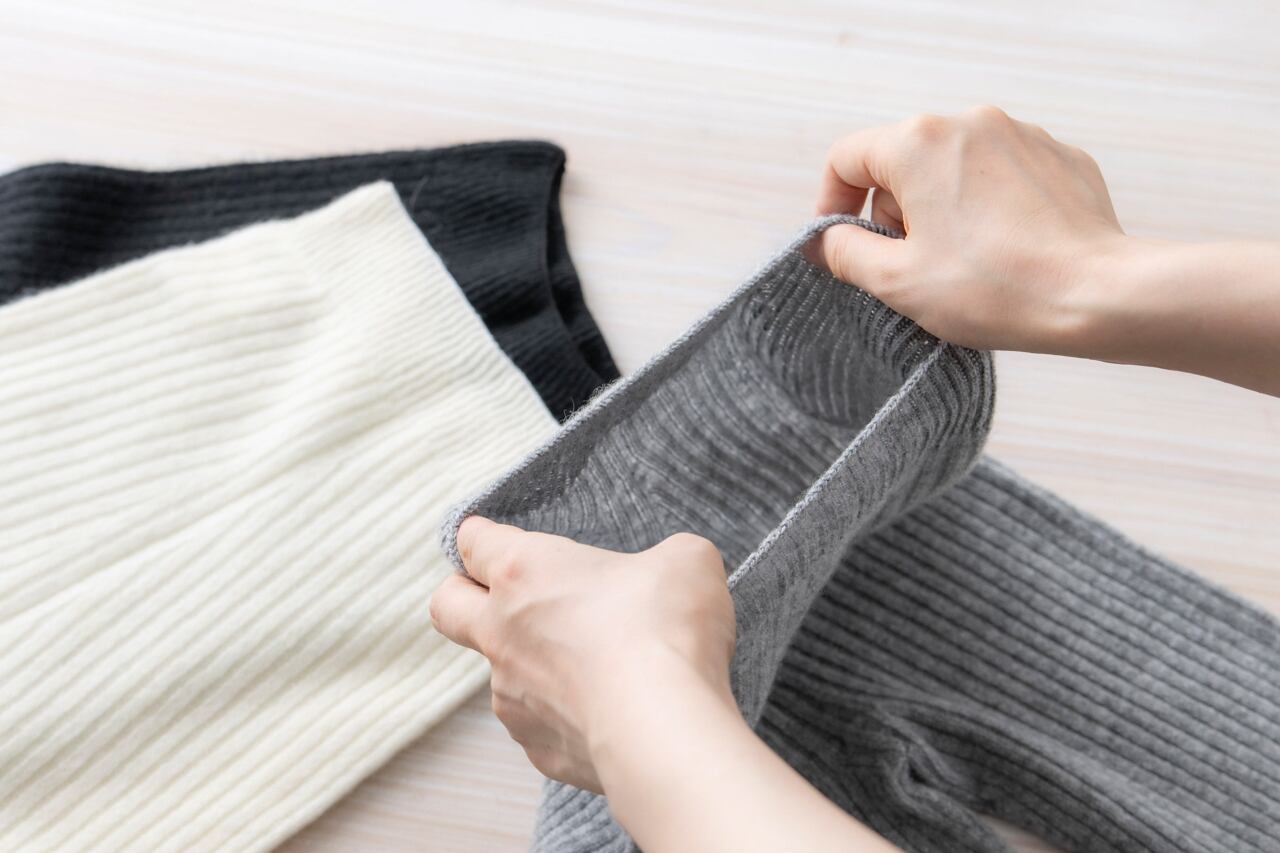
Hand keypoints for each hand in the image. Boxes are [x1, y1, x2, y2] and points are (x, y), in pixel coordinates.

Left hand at [431, 520, 900, 852]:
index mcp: (524, 572)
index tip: (496, 537)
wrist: (663, 731)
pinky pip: (537, 722)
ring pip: (498, 671)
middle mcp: (501, 631)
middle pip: (446, 605)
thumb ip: (666, 556)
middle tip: (499, 595)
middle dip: (461, 594)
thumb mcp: (686, 562)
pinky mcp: (535, 746)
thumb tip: (669, 571)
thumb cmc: (665, 632)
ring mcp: (511, 695)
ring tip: (591, 664)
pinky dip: (563, 713)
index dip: (482, 535)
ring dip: (530, 662)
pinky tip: (609, 709)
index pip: (473, 541)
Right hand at [817, 106, 1279, 394]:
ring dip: (942, 209)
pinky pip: (1002, 175)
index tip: (841, 243)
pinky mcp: (1060, 157)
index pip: (847, 158)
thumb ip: (845, 253)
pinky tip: (1004, 252)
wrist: (1098, 295)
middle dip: (894, 211)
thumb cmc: (995, 289)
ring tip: (962, 264)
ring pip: (954, 167)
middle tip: (908, 266)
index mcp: (919, 143)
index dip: (832, 203)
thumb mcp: (896, 281)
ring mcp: (1021, 134)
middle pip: (902, 161)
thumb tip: (825, 240)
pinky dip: (990, 208)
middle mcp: (970, 122)